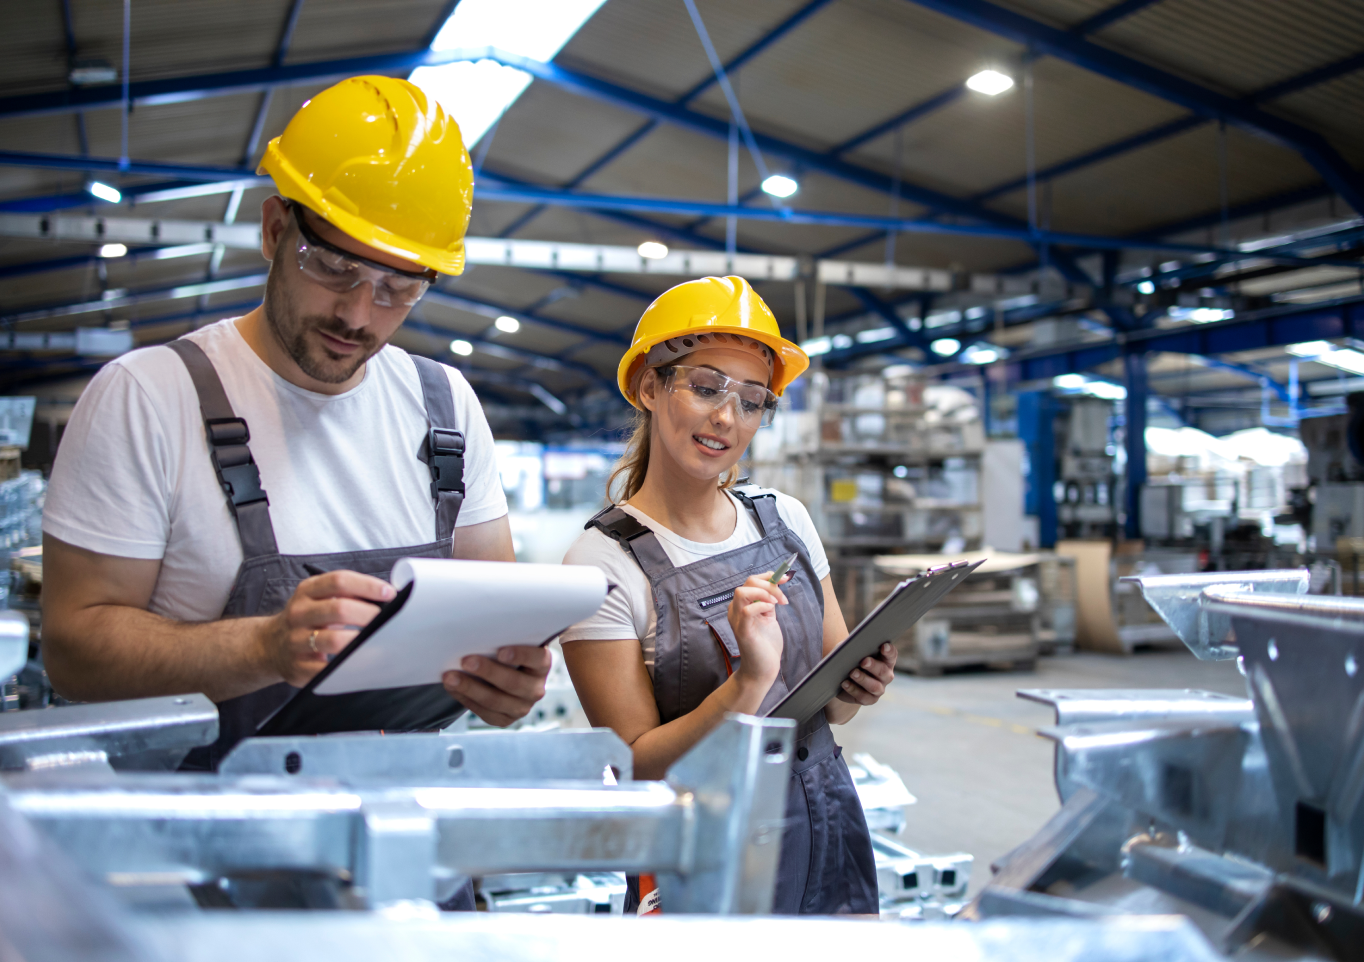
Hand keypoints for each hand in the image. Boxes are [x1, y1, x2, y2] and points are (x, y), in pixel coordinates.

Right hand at [258, 570, 394, 686]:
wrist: (270, 646)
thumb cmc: (307, 619)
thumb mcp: (318, 598)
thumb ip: (347, 593)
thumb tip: (387, 595)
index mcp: (307, 591)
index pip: (339, 581)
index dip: (367, 585)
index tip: (389, 593)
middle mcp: (299, 613)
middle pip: (339, 609)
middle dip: (369, 614)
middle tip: (387, 620)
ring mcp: (296, 641)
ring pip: (333, 640)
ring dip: (361, 640)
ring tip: (378, 640)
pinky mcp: (299, 667)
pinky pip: (328, 669)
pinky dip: (350, 665)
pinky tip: (364, 662)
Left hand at [443, 646, 550, 727]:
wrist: (502, 675)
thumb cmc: (504, 652)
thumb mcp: (509, 643)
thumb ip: (501, 639)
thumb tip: (476, 635)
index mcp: (542, 664)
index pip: (537, 659)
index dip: (520, 655)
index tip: (500, 652)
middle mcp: (536, 688)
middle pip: (513, 683)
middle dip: (487, 672)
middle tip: (465, 661)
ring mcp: (522, 707)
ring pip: (495, 701)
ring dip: (470, 688)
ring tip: (450, 677)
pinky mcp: (505, 719)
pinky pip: (485, 712)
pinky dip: (466, 700)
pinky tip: (453, 688)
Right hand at [727, 572, 787, 688]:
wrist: (763, 668)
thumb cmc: (765, 644)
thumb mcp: (769, 616)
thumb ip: (768, 601)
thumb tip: (776, 582)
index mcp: (742, 605)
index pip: (751, 581)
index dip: (768, 576)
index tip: (785, 578)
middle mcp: (735, 610)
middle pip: (748, 583)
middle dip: (770, 585)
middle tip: (783, 598)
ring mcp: (737, 620)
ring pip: (742, 592)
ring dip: (763, 593)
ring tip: (776, 603)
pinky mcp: (742, 631)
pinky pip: (747, 610)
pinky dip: (761, 605)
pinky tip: (771, 610)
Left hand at [836, 641, 896, 705]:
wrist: (840, 676)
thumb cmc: (849, 658)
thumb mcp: (851, 649)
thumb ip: (854, 646)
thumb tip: (853, 646)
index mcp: (885, 660)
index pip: (891, 655)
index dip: (889, 651)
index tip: (883, 646)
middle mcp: (886, 676)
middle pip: (884, 671)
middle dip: (874, 666)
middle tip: (863, 661)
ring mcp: (879, 689)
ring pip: (875, 686)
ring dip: (863, 679)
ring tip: (852, 673)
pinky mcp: (869, 699)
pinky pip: (864, 697)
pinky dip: (853, 690)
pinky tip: (845, 683)